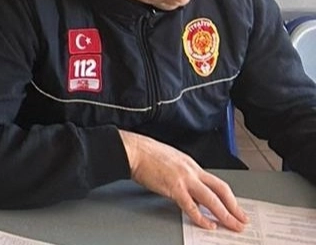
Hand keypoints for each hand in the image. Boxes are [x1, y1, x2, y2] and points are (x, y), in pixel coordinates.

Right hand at [119, 130, 247, 231]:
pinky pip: (191, 206)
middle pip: (221, 190)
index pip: (217, 183)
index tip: (235, 208)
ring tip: (232, 225)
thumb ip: (183, 178)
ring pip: (212, 199)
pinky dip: (201, 217)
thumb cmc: (146, 154)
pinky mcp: (174, 187)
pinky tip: (207, 225)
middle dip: (234, 207)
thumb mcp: (171, 162)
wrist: (133, 150)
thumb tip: (191, 195)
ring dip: (225, 214)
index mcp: (192, 165)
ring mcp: (184, 179)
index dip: (229, 198)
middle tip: (242, 220)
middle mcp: (192, 171)